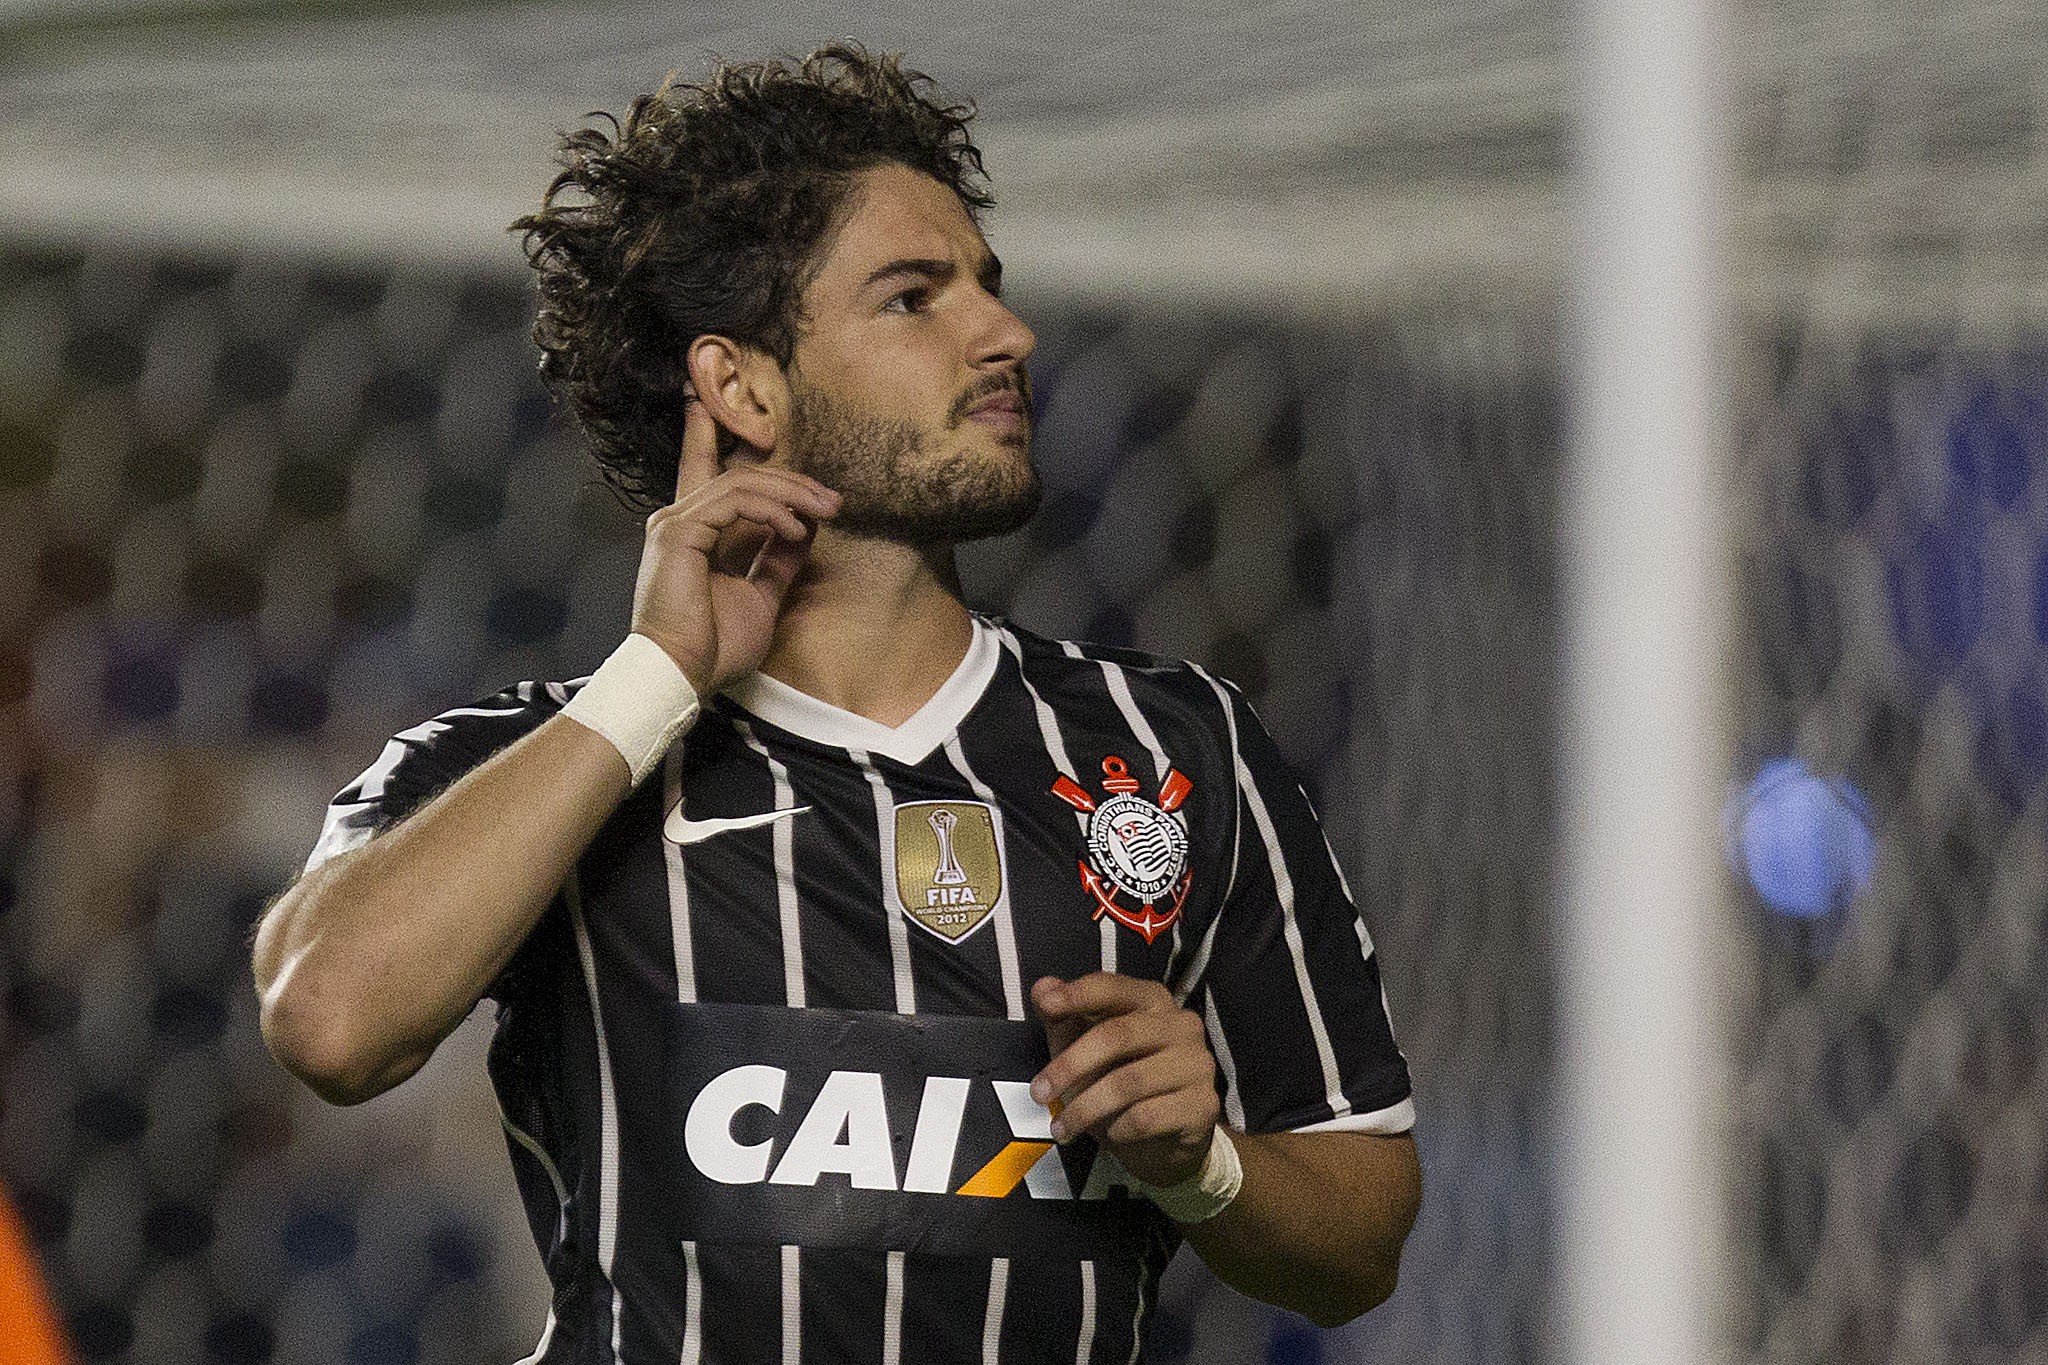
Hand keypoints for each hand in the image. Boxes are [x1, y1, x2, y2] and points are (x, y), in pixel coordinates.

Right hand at [629, 395, 839, 694]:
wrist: (682, 676)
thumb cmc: (714, 647)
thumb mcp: (760, 596)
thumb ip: (777, 559)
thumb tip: (803, 528)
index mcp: (693, 532)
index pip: (703, 470)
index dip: (707, 434)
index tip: (710, 403)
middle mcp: (679, 519)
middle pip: (740, 474)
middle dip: (791, 480)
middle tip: (832, 499)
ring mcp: (676, 523)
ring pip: (742, 482)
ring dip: (791, 493)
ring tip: (826, 511)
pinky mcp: (679, 532)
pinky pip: (735, 502)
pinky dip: (772, 511)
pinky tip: (796, 528)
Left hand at [1030, 973, 1221, 1188]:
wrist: (1165, 1142)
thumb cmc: (1120, 1082)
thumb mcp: (1085, 1049)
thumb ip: (1064, 1019)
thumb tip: (1043, 987)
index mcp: (1152, 1001)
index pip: (1113, 988)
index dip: (1079, 994)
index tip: (1047, 1005)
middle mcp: (1181, 1025)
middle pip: (1117, 1036)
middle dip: (1071, 1065)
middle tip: (1039, 1094)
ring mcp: (1197, 1064)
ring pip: (1128, 1083)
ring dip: (1085, 1108)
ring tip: (1062, 1127)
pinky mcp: (1203, 1105)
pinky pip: (1146, 1117)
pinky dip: (1117, 1128)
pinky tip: (1109, 1134)